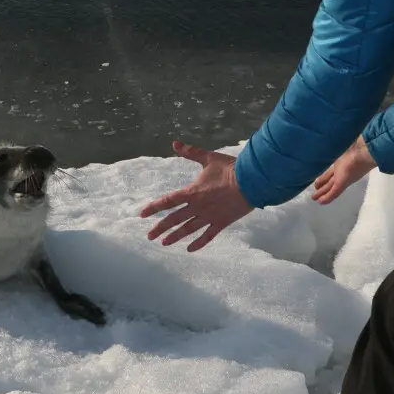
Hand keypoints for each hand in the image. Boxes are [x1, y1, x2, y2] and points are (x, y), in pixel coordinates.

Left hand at [140, 141, 254, 251]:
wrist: (252, 181)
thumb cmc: (230, 168)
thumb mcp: (209, 158)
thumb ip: (190, 152)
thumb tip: (174, 143)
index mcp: (192, 192)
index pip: (167, 201)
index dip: (153, 208)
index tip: (142, 214)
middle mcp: (197, 207)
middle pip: (174, 219)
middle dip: (160, 228)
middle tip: (149, 236)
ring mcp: (209, 216)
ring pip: (188, 230)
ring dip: (175, 237)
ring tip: (164, 243)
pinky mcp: (221, 223)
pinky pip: (207, 236)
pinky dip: (198, 243)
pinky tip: (190, 249)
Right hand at [312, 135, 376, 204]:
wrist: (365, 150)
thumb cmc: (353, 145)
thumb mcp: (341, 144)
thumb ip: (334, 143)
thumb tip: (326, 136)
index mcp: (340, 160)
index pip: (330, 170)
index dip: (324, 174)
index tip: (317, 179)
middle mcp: (340, 169)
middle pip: (329, 180)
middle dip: (322, 186)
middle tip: (315, 192)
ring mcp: (342, 176)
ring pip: (329, 186)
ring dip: (322, 192)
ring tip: (315, 198)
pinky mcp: (343, 182)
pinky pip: (334, 191)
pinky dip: (327, 197)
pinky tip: (321, 202)